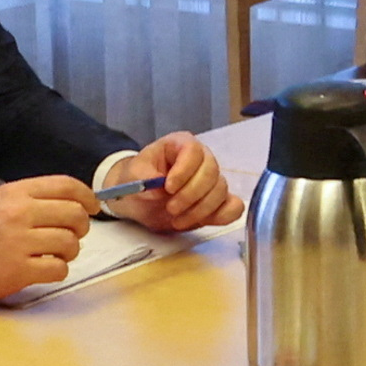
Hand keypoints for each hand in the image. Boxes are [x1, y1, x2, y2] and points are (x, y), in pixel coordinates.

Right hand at [0, 175, 94, 303]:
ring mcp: (18, 242)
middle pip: (75, 214)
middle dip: (81, 227)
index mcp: (14, 192)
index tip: (92, 207)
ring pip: (71, 243)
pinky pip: (59, 268)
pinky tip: (43, 268)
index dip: (87, 197)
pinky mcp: (18, 270)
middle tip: (70, 236)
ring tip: (53, 254)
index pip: (66, 185)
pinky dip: (57, 270)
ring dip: (69, 251)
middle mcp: (18, 213)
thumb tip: (73, 205)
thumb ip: (31, 200)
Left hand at [96, 140, 240, 236]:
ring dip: (199, 210)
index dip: (184, 170)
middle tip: (170, 208)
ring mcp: (212, 180)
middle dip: (191, 195)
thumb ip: (143, 179)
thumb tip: (157, 190)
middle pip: (211, 172)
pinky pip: (234, 207)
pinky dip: (221, 216)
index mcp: (181, 145)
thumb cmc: (138, 179)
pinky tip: (200, 221)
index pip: (193, 151)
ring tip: (176, 218)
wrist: (140, 198)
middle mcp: (202, 159)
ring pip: (221, 192)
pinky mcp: (218, 201)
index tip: (168, 188)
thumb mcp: (132, 175)